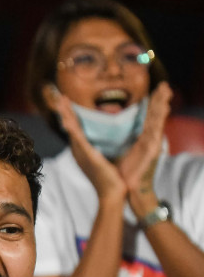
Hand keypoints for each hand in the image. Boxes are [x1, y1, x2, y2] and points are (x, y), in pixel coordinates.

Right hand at [45, 84, 125, 199]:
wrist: (113, 194)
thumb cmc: (114, 179)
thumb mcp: (109, 159)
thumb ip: (106, 150)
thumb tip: (110, 141)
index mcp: (84, 151)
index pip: (76, 129)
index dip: (71, 116)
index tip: (68, 103)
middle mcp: (79, 152)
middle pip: (70, 127)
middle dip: (65, 112)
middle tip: (60, 98)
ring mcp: (81, 154)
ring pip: (71, 130)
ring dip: (65, 116)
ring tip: (62, 103)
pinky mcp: (87, 156)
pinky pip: (78, 139)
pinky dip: (72, 128)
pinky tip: (67, 120)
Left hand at [119, 82, 170, 215]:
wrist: (124, 191)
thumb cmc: (122, 173)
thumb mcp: (118, 151)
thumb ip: (117, 141)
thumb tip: (109, 131)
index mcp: (141, 139)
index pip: (147, 117)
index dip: (152, 103)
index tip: (157, 89)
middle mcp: (148, 139)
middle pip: (155, 115)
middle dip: (159, 100)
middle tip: (164, 85)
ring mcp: (151, 144)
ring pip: (157, 120)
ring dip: (162, 104)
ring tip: (166, 90)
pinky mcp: (150, 150)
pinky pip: (155, 132)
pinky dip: (160, 119)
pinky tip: (164, 108)